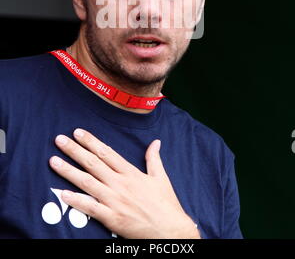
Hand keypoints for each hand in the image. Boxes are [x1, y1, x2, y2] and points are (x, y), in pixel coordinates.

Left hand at [49, 129, 200, 238]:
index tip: (78, 132)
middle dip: (75, 150)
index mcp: (131, 173)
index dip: (91, 141)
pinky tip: (62, 193)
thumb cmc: (166, 204)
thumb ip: (154, 159)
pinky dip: (76, 201)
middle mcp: (120, 184)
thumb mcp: (161, 178)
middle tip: (60, 140)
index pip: (107, 152)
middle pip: (93, 163)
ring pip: (87, 182)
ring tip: (53, 160)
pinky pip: (90, 208)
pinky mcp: (112, 218)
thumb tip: (156, 142)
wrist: (171, 231)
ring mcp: (115, 201)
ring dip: (68, 171)